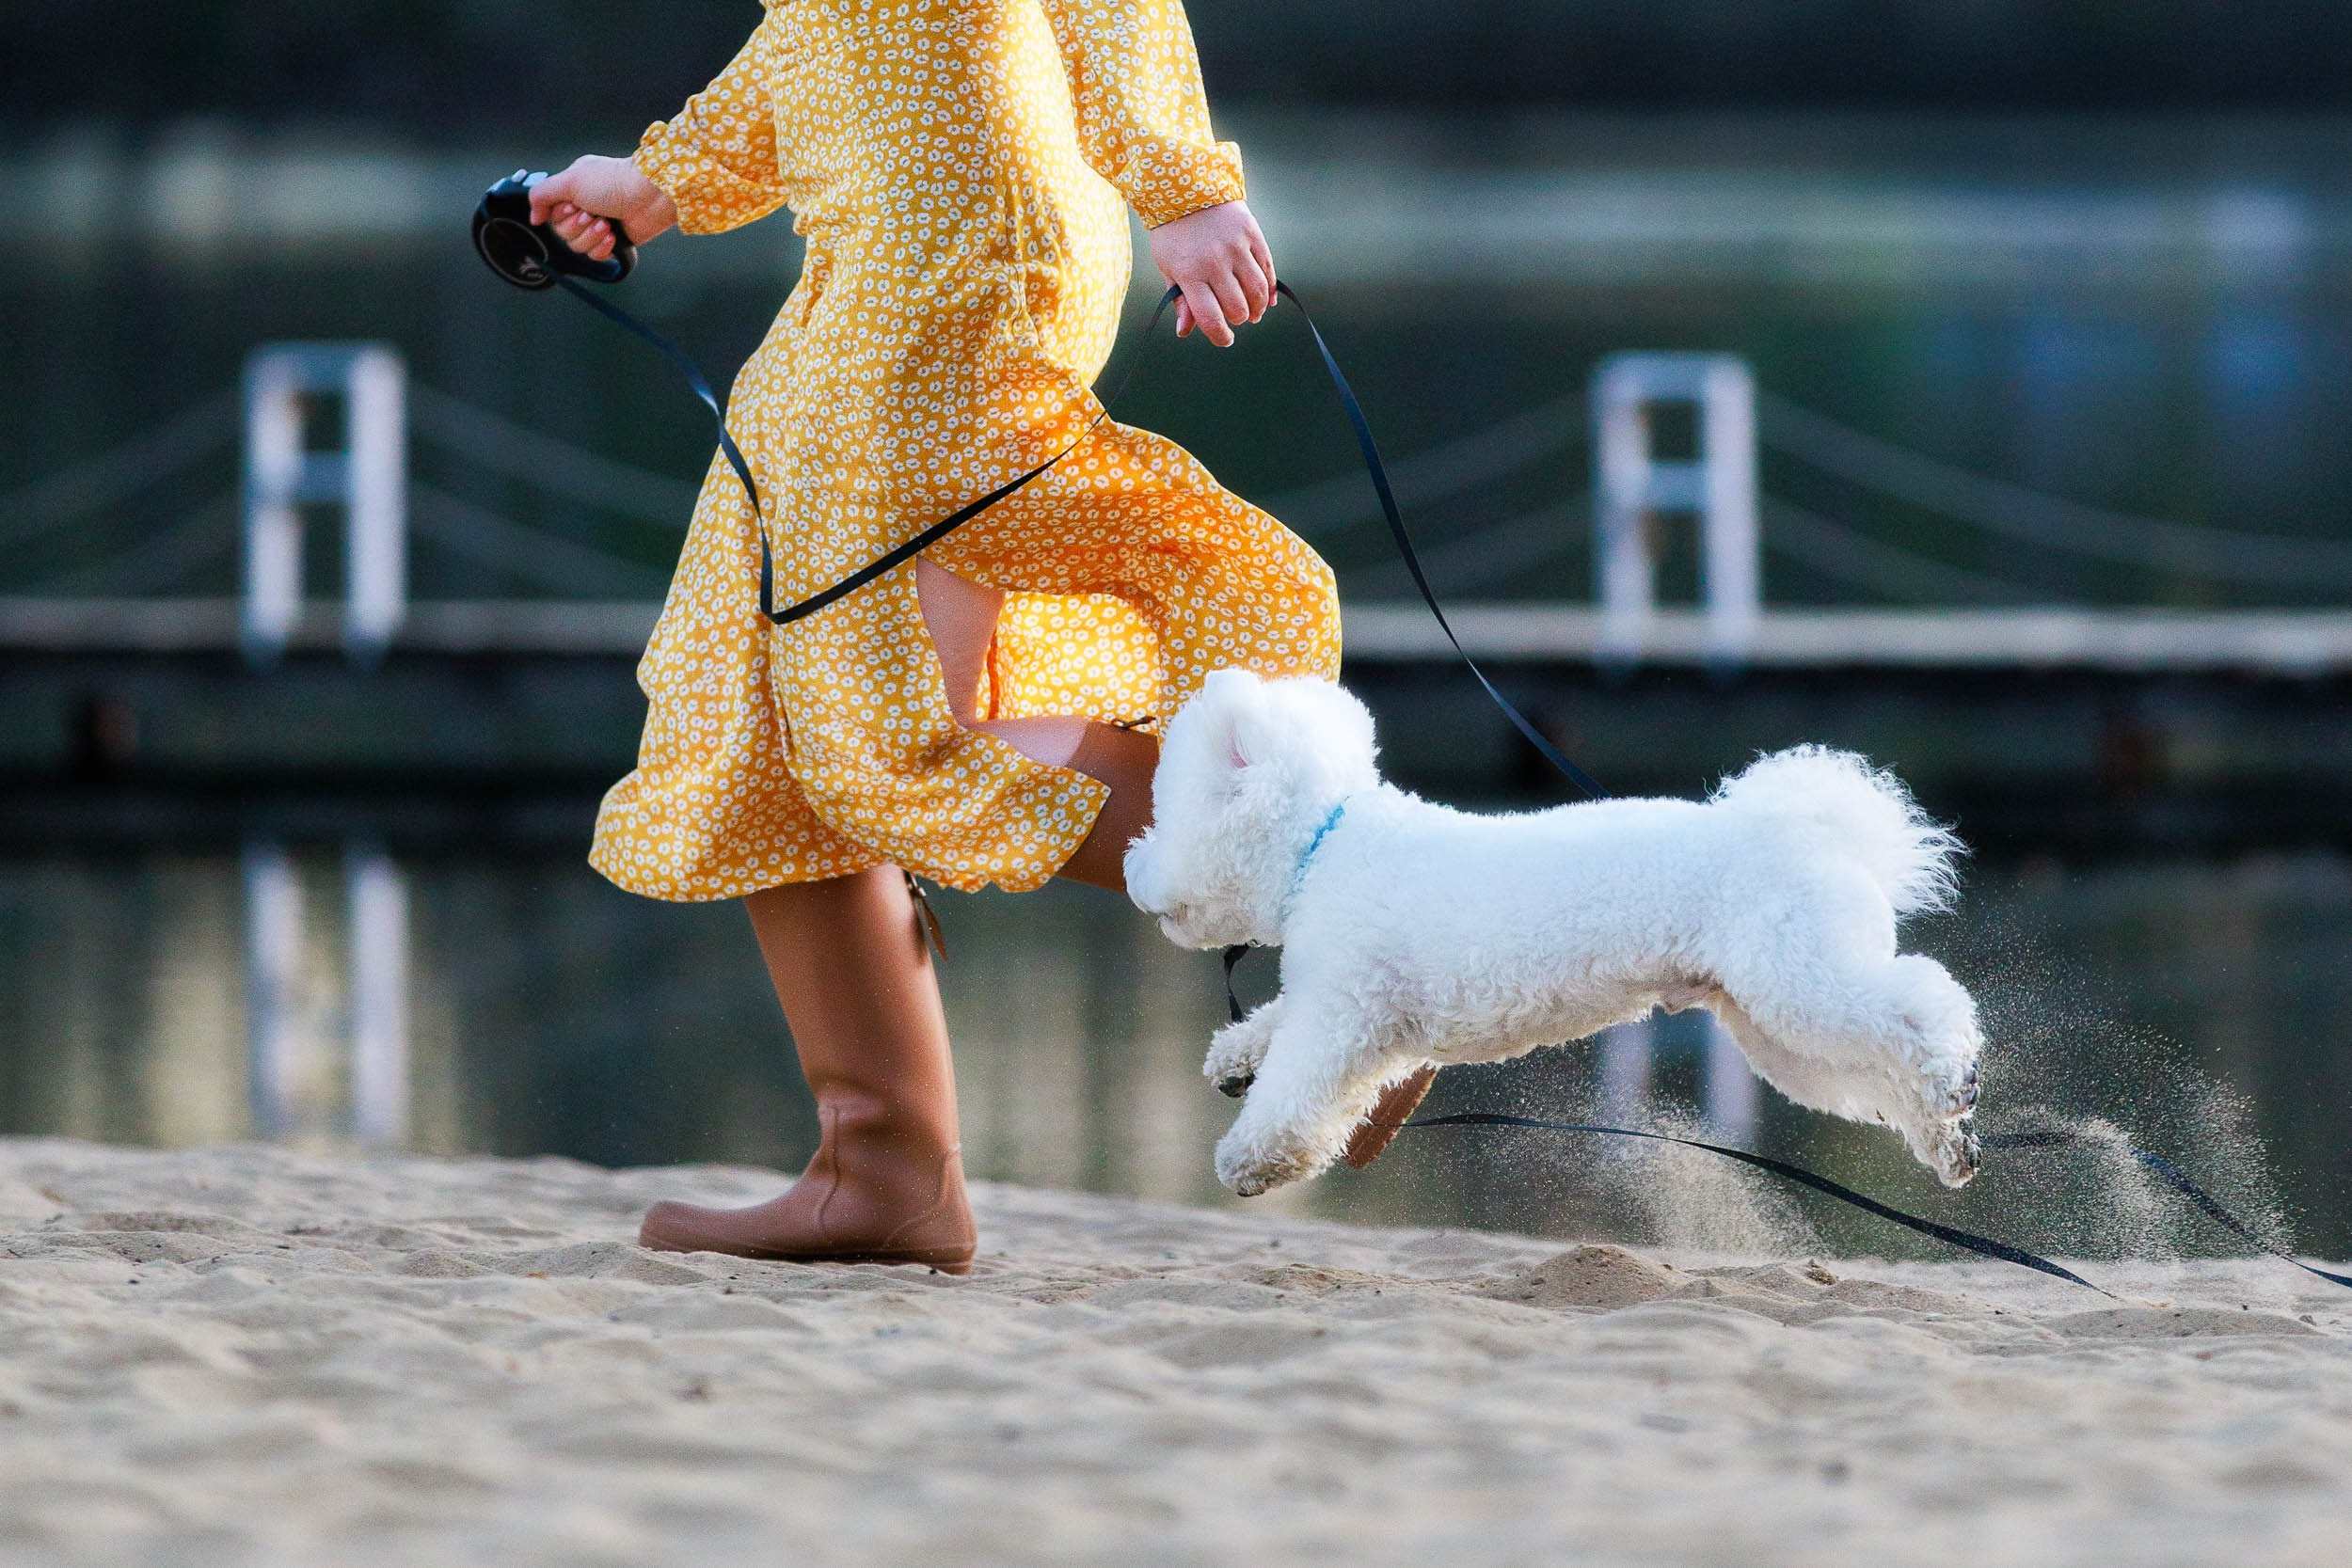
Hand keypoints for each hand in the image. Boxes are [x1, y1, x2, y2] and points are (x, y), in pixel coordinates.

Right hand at [528, 154, 679, 261]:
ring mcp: (599, 225)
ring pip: (577, 246)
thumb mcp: (569, 180)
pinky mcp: (614, 241)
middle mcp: (584, 207)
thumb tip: (534, 218)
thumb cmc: (612, 181)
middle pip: (562, 232)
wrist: (648, 195)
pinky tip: (612, 236)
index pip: (551, 213)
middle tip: (591, 214)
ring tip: (605, 223)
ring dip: (590, 236)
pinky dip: (602, 248)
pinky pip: (595, 255)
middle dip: (576, 226)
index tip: (572, 206)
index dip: (559, 215)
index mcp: (573, 190)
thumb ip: (542, 195)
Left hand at [1148, 200, 1274, 347]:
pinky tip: (1267, 299)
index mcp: (1190, 273)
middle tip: (1235, 318)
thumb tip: (1184, 331)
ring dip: (1257, 308)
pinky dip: (1270, 288)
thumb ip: (1180, 300)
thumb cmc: (1174, 234)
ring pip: (1257, 291)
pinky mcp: (1252, 234)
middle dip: (1237, 319)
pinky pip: (1267, 268)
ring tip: (1253, 313)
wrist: (1188, 188)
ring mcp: (1236, 247)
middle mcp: (1215, 262)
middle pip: (1237, 308)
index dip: (1220, 336)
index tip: (1224, 339)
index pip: (1210, 318)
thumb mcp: (1168, 267)